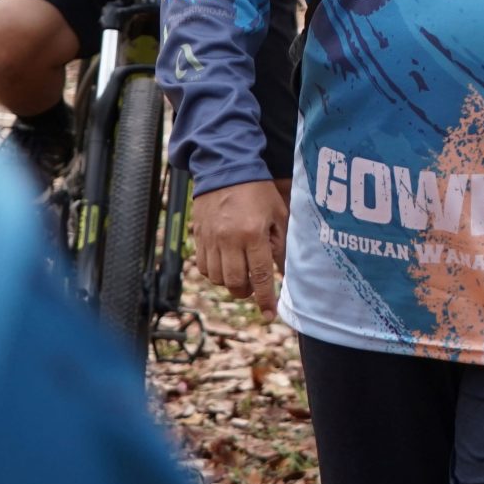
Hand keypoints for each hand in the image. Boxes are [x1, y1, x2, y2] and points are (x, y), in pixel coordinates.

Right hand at [191, 179, 286, 315]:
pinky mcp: (198, 238)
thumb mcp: (278, 214)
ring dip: (231, 283)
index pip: (260, 276)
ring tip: (242, 274)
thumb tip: (286, 273)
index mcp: (253, 234)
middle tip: (255, 287)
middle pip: (236, 283)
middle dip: (247, 292)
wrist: (225, 168)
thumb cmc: (257, 191)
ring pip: (218, 279)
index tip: (269, 315)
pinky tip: (226, 265)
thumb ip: (281, 245)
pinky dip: (215, 274)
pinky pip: (204, 268)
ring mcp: (211, 240)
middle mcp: (229, 240)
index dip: (266, 299)